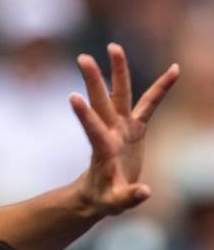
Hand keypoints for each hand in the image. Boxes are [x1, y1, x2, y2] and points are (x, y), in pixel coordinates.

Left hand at [71, 43, 178, 215]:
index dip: (84, 116)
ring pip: (121, 94)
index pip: (93, 130)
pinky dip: (161, 88)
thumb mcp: (114, 203)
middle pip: (102, 102)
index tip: (72, 97)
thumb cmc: (104, 199)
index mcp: (103, 150)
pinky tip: (176, 69)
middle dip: (94, 81)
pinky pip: (150, 103)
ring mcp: (121, 127)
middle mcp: (110, 133)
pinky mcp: (134, 128)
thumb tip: (145, 192)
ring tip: (114, 46)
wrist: (101, 192)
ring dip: (118, 71)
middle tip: (82, 58)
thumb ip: (128, 197)